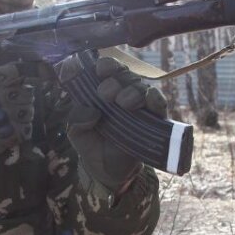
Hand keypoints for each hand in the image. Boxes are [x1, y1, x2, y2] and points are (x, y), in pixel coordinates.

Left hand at [65, 56, 167, 192]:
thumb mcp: (76, 132)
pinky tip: (150, 101)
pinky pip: (158, 102)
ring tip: (123, 103)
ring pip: (140, 86)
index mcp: (101, 89)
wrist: (107, 170)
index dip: (104, 65)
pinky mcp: (154, 118)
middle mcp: (121, 92)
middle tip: (105, 94)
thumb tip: (91, 112)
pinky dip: (155, 99)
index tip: (98, 69)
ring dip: (132, 90)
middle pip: (123, 74)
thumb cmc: (92, 144)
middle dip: (115, 80)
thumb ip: (77, 119)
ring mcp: (138, 104)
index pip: (105, 68)